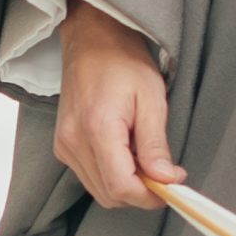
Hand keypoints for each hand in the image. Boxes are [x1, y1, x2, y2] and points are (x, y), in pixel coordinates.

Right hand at [54, 0, 183, 211]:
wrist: (92, 40)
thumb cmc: (124, 61)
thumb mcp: (151, 98)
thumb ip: (155, 144)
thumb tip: (165, 179)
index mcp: (97, 128)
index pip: (121, 186)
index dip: (150, 196)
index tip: (172, 185)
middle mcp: (74, 141)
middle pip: (109, 194)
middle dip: (141, 192)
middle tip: (164, 172)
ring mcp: (65, 144)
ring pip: (99, 190)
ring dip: (126, 184)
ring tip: (144, 156)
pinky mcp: (63, 145)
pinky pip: (89, 176)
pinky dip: (111, 174)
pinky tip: (125, 152)